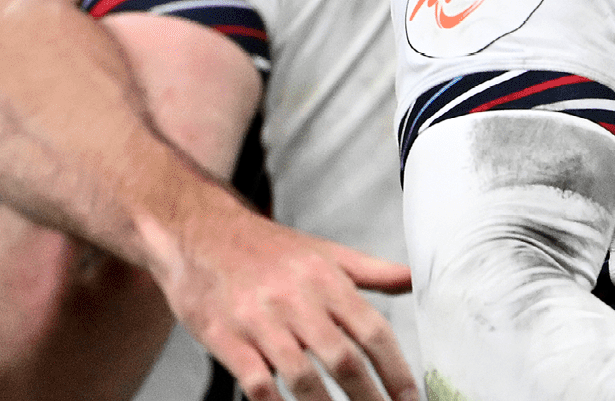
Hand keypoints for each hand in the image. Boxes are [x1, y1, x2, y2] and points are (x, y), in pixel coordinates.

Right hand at [150, 193, 417, 400]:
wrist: (198, 231)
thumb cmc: (267, 249)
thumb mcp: (324, 252)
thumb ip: (372, 271)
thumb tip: (416, 279)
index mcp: (326, 279)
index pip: (373, 331)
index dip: (396, 370)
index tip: (411, 399)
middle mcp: (297, 299)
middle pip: (343, 358)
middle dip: (369, 398)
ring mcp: (259, 320)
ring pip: (302, 376)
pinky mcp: (224, 337)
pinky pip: (255, 381)